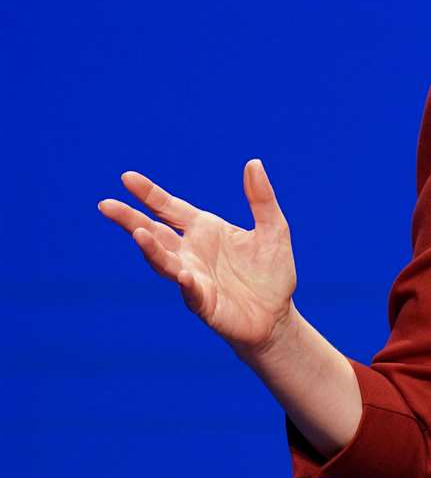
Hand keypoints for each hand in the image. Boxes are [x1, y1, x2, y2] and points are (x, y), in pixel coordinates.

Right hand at [98, 159, 296, 352]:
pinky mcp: (204, 302)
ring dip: (151, 249)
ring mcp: (193, 277)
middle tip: (106, 205)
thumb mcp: (274, 228)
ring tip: (139, 234)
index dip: (149, 194)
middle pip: (154, 232)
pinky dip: (186, 284)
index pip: (170, 208)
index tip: (126, 178)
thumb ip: (261, 198)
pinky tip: (183, 275)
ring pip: (164, 262)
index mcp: (204, 229)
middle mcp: (191, 252)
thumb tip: (254, 162)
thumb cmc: (271, 271)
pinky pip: (191, 292)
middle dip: (130, 219)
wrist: (276, 315)